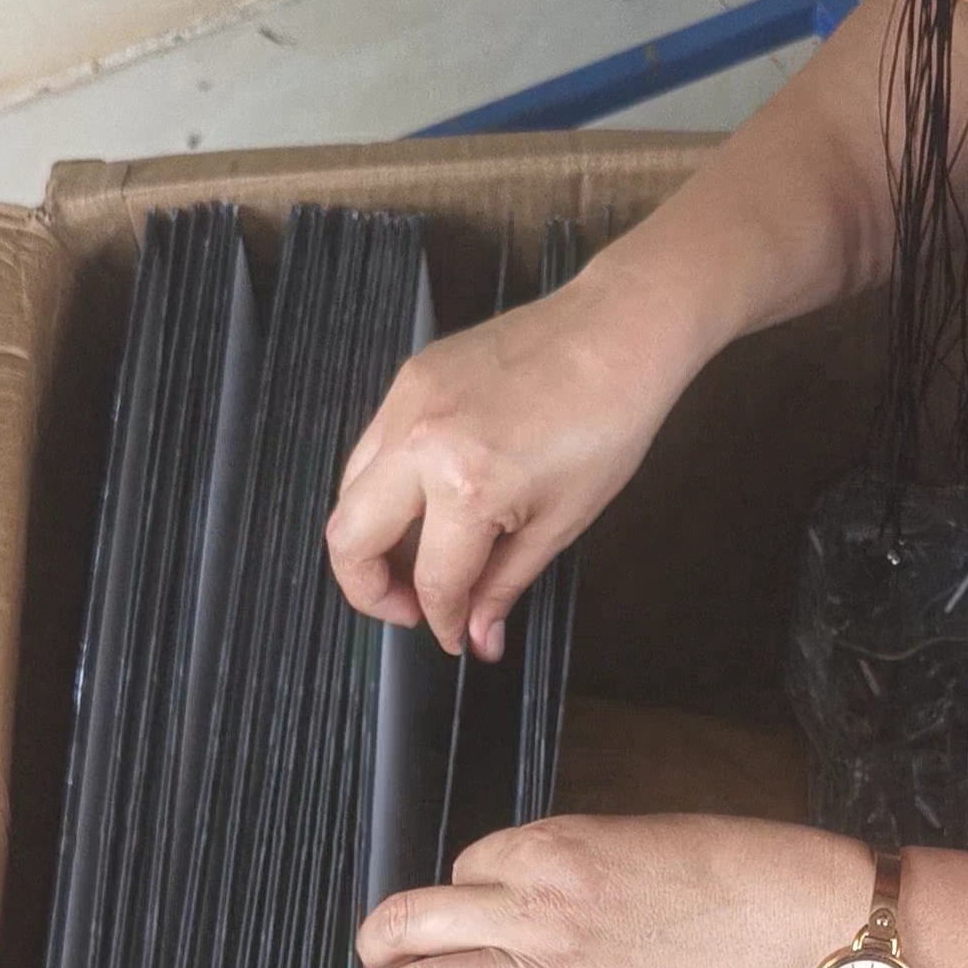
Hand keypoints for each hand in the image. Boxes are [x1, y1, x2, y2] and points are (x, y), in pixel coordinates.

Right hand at [325, 262, 698, 658]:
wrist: (620, 331)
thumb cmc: (610, 418)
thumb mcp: (563, 520)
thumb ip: (505, 583)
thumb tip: (477, 635)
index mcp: (466, 483)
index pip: (431, 580)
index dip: (443, 622)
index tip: (455, 635)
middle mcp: (420, 440)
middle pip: (347, 538)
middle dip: (370, 589)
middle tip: (413, 606)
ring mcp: (407, 401)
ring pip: (348, 490)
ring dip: (372, 535)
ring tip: (424, 556)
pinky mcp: (411, 376)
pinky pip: (373, 446)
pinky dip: (387, 486)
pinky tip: (431, 502)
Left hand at [354, 813, 871, 967]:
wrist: (777, 917)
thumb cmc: (716, 868)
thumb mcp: (624, 838)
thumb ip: (563, 865)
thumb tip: (516, 891)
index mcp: (549, 846)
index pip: (463, 867)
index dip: (461, 891)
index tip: (469, 911)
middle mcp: (536, 903)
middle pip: (415, 917)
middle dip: (379, 940)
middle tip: (372, 955)